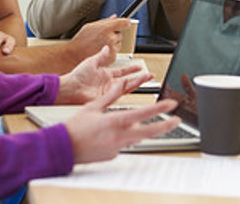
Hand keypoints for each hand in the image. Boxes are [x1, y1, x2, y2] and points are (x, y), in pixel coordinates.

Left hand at [56, 45, 150, 103]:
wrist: (69, 88)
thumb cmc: (76, 76)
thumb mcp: (91, 61)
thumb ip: (101, 55)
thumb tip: (107, 47)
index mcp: (105, 75)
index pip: (122, 72)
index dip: (131, 69)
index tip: (139, 66)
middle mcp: (109, 84)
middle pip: (128, 80)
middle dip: (140, 77)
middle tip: (150, 74)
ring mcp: (109, 91)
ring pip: (128, 86)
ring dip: (138, 82)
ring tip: (147, 77)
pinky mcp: (107, 98)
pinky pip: (120, 93)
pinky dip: (128, 88)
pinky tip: (135, 84)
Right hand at [65, 90, 179, 162]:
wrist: (62, 148)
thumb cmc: (75, 127)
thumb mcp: (93, 106)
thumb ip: (111, 95)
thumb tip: (122, 83)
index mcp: (115, 121)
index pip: (143, 114)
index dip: (160, 109)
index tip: (171, 104)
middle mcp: (119, 136)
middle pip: (149, 132)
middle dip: (165, 126)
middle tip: (177, 120)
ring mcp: (117, 147)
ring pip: (136, 138)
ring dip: (141, 131)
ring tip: (141, 124)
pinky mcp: (113, 155)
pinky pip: (123, 144)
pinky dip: (122, 137)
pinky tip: (111, 134)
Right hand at [68, 16, 128, 63]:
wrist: (75, 55)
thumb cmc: (81, 41)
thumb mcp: (91, 26)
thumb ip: (105, 21)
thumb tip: (115, 17)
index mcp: (106, 28)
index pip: (124, 22)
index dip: (125, 22)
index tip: (126, 22)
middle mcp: (110, 38)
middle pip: (120, 33)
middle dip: (114, 34)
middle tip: (103, 37)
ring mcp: (112, 48)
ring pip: (119, 43)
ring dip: (113, 43)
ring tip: (101, 44)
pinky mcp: (113, 57)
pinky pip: (116, 51)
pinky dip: (111, 51)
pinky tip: (101, 50)